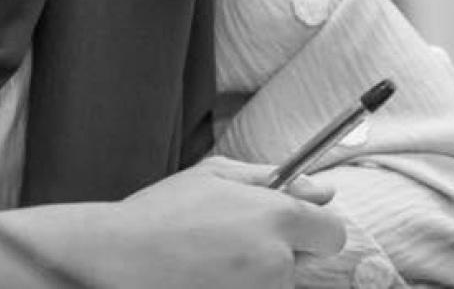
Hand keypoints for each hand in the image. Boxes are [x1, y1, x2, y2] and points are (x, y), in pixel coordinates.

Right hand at [76, 155, 346, 288]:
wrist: (120, 257)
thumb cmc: (163, 212)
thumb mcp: (213, 175)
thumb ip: (272, 178)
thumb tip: (322, 189)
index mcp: (276, 217)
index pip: (333, 232)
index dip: (313, 226)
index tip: (290, 225)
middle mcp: (278, 261)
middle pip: (305, 261)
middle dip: (281, 250)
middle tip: (232, 239)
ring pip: (278, 282)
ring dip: (257, 272)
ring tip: (210, 257)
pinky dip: (238, 286)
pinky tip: (206, 274)